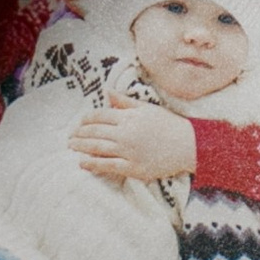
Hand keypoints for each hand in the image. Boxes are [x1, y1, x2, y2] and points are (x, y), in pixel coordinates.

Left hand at [71, 95, 197, 180]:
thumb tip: (106, 91)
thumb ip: (125, 102)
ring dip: (81, 147)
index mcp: (129, 117)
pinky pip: (108, 165)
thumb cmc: (169, 124)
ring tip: (71, 146)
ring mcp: (129, 151)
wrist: (189, 145)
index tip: (80, 123)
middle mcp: (126, 133)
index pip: (100, 116)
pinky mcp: (133, 167)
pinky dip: (93, 164)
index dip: (86, 119)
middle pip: (95, 132)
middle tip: (70, 137)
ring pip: (98, 148)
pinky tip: (82, 162)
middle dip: (79, 134)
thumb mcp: (147, 109)